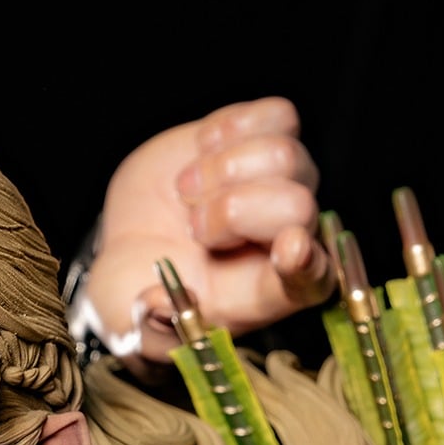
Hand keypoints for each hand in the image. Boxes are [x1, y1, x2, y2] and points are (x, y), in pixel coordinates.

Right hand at [80, 98, 332, 375]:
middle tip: (191, 228)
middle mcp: (290, 238)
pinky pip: (278, 116)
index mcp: (269, 294)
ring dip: (222, 169)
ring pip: (285, 155)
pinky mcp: (269, 140)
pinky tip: (203, 153)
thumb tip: (160, 305)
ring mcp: (284, 186)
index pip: (314, 281)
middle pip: (297, 206)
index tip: (288, 249)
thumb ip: (148, 329)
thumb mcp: (134, 323)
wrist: (129, 242)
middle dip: (231, 210)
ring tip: (188, 193)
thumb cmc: (140, 290)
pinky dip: (231, 128)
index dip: (307, 264)